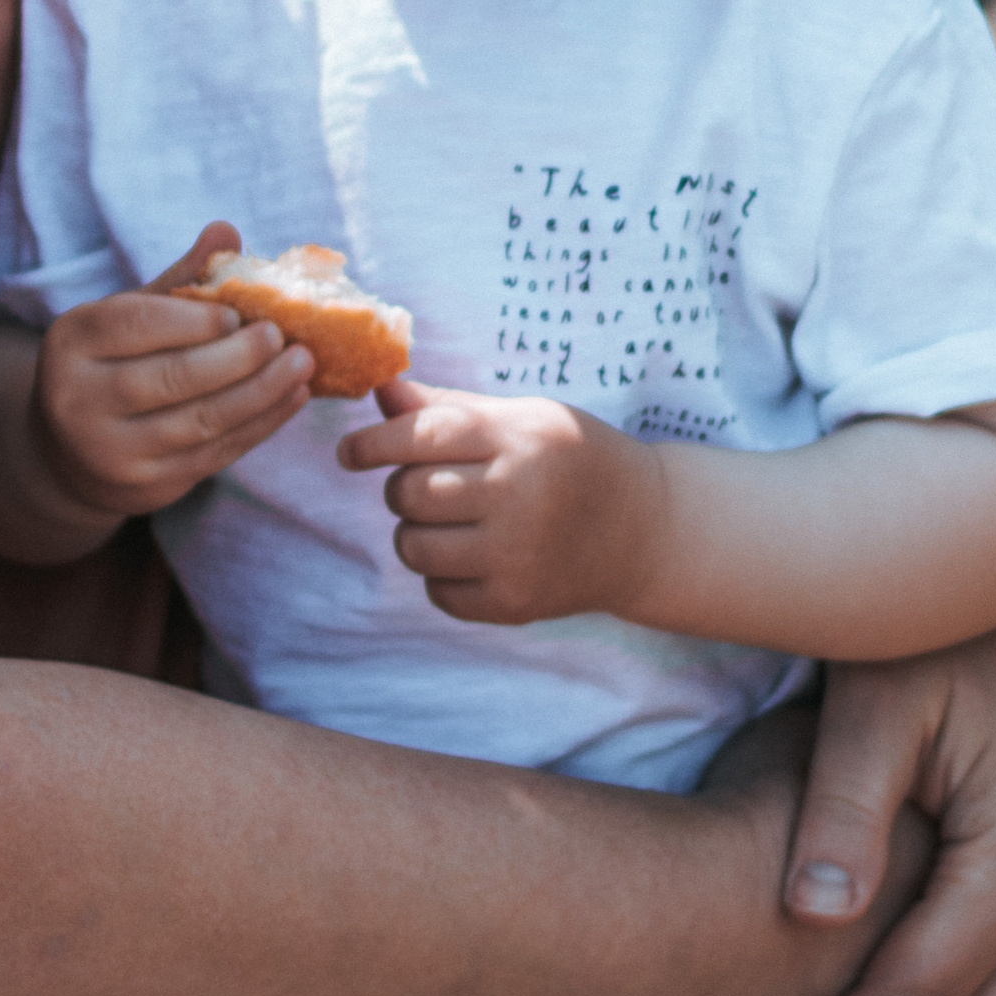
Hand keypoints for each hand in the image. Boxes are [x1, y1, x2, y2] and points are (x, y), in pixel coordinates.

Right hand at [40, 223, 314, 519]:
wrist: (71, 453)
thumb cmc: (112, 363)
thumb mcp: (129, 316)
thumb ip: (179, 279)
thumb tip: (228, 230)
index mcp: (72, 342)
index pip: (136, 324)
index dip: (192, 320)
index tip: (238, 312)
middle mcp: (78, 400)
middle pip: (171, 378)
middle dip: (237, 359)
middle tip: (283, 337)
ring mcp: (111, 452)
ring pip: (199, 422)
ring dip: (261, 394)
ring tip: (302, 365)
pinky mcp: (146, 487)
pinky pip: (213, 454)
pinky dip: (259, 426)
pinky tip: (290, 398)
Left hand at [334, 379, 659, 622]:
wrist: (645, 530)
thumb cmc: (573, 459)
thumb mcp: (523, 417)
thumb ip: (449, 408)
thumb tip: (380, 393)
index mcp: (519, 436)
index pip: (422, 434)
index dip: (373, 442)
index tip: (350, 453)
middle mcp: (519, 494)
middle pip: (410, 492)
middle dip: (402, 487)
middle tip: (426, 486)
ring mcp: (518, 554)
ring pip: (414, 547)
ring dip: (414, 534)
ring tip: (448, 522)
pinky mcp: (516, 602)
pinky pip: (438, 593)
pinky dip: (441, 576)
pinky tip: (472, 557)